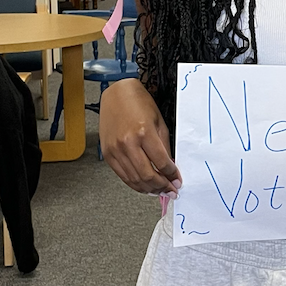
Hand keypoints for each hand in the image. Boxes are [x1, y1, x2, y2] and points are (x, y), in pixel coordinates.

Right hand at [98, 78, 181, 196]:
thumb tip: (170, 167)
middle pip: (148, 175)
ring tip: (160, 191)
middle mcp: (128, 143)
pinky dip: (135, 184)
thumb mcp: (159, 122)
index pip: (161, 163)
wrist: (116, 94)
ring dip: (149, 189)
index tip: (177, 180)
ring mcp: (116, 150)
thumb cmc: (138, 103)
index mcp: (144, 133)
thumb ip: (164, 147)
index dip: (172, 175)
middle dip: (162, 187)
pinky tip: (144, 186)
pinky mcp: (108, 154)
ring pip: (135, 179)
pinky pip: (123, 176)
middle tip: (171, 191)